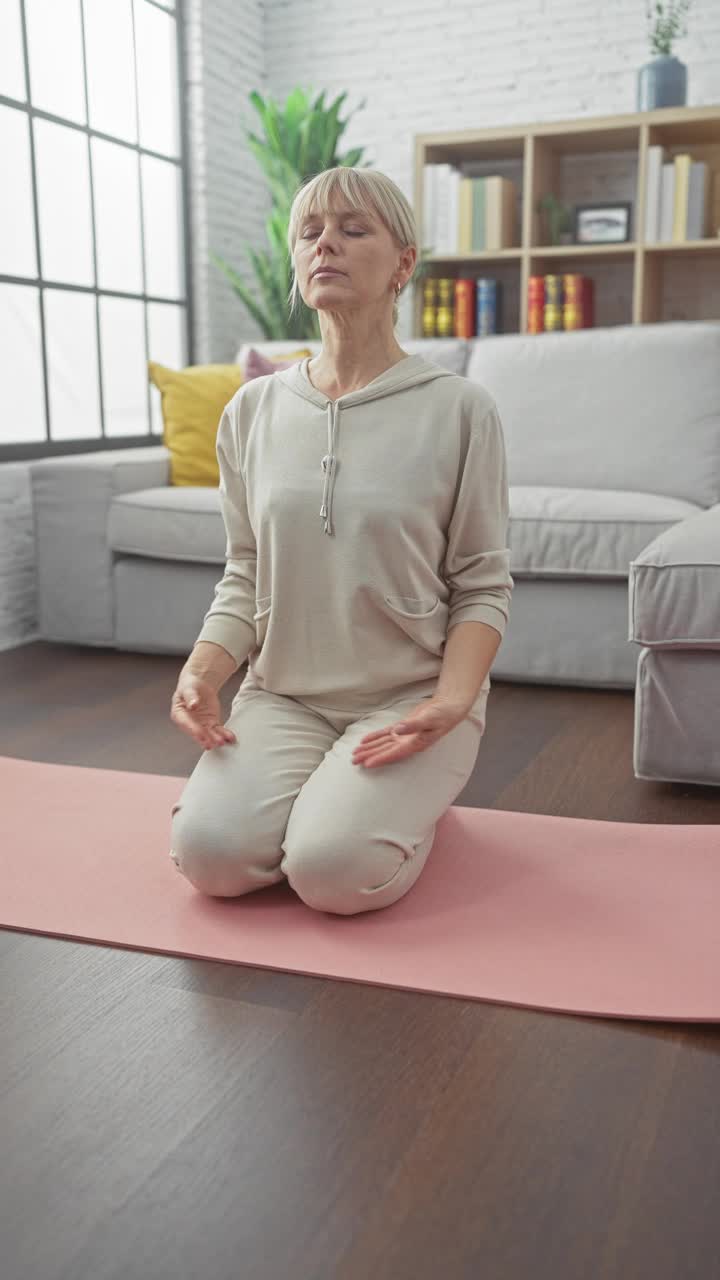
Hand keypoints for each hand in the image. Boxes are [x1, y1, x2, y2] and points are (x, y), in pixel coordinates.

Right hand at [170, 673, 235, 750]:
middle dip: (205, 739)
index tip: (200, 733)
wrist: (199, 685)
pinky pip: (218, 730)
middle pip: (198, 732)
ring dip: (215, 738)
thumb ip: (190, 696)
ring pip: (209, 734)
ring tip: (222, 741)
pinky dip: (224, 734)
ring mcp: (201, 724)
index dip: (193, 730)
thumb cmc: (189, 686)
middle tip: (212, 744)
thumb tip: (193, 704)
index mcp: (179, 715)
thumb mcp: (188, 688)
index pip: (186, 724)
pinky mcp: (211, 723)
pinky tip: (230, 737)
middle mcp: (190, 722)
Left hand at [351, 696, 467, 768]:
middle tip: (353, 761)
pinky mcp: (403, 728)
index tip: (367, 764)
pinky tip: (364, 741)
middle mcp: (408, 743)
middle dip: (369, 756)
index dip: (380, 758)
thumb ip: (413, 725)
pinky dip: (375, 737)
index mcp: (415, 744)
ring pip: (383, 744)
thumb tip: (397, 730)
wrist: (448, 707)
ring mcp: (405, 736)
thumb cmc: (442, 715)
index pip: (394, 753)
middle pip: (385, 751)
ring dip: (369, 748)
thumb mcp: (429, 719)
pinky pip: (386, 734)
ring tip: (354, 754)